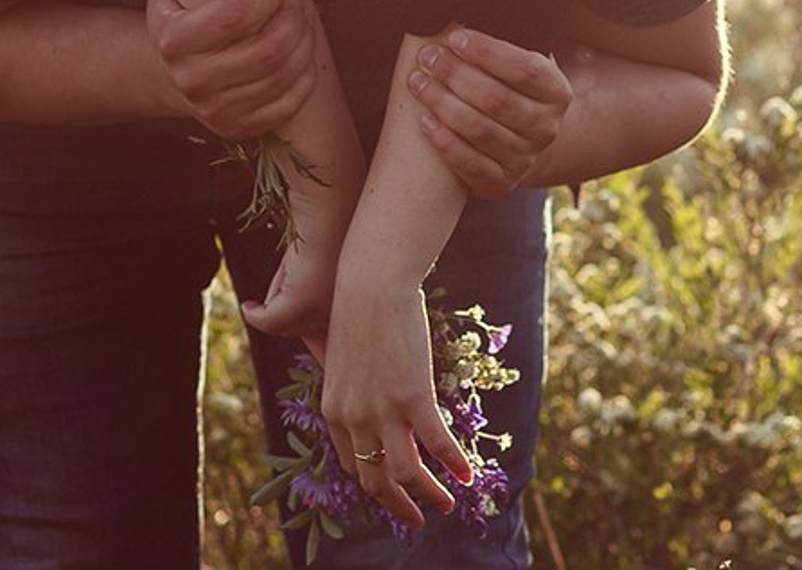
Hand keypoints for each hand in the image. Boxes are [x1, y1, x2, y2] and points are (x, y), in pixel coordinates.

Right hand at [144, 0, 314, 139]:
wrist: (168, 74)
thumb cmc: (178, 21)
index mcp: (173, 41)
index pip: (231, 19)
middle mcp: (191, 80)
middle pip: (265, 51)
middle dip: (293, 19)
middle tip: (297, 0)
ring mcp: (214, 109)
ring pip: (280, 76)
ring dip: (304, 44)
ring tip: (305, 20)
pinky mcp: (237, 127)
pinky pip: (285, 105)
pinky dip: (305, 79)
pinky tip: (307, 57)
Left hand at [321, 279, 470, 530]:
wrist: (370, 283)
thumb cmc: (356, 311)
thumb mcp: (341, 357)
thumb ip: (348, 387)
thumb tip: (362, 398)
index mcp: (334, 410)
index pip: (352, 464)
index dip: (373, 484)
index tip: (389, 493)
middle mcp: (355, 418)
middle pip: (377, 478)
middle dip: (398, 503)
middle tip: (415, 519)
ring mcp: (384, 409)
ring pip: (407, 471)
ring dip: (429, 495)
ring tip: (446, 506)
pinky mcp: (413, 395)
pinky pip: (437, 444)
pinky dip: (453, 464)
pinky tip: (467, 475)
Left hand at [406, 27, 574, 196]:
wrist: (518, 138)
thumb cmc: (507, 85)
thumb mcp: (517, 61)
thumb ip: (503, 40)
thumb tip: (463, 6)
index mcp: (556, 90)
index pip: (525, 68)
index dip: (488, 52)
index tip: (455, 36)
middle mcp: (546, 127)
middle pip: (497, 99)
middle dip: (456, 75)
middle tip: (427, 56)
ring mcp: (525, 158)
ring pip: (480, 130)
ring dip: (443, 103)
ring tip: (417, 81)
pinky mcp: (501, 182)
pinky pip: (470, 164)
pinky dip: (445, 142)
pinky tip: (424, 120)